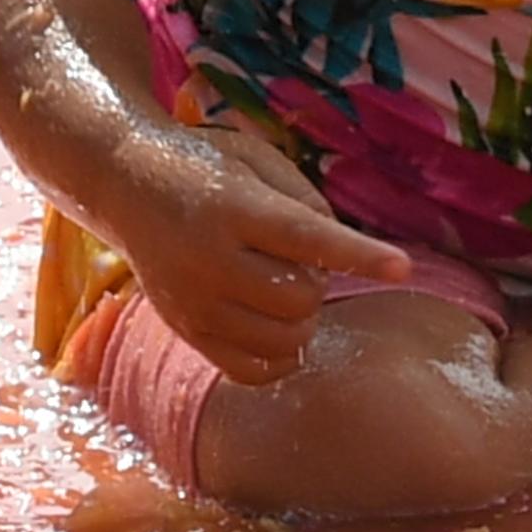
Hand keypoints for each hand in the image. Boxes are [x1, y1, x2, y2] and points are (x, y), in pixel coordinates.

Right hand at [101, 119, 411, 386]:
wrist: (128, 184)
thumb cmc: (208, 166)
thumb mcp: (259, 160)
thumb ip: (306, 203)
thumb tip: (341, 256)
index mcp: (233, 208)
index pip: (308, 238)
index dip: (359, 254)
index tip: (403, 267)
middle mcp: (209, 261)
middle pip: (301, 298)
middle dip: (319, 280)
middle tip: (297, 256)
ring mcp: (194, 304)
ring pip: (284, 338)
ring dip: (303, 316)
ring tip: (280, 282)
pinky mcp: (187, 331)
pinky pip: (251, 370)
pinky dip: (280, 354)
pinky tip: (275, 323)